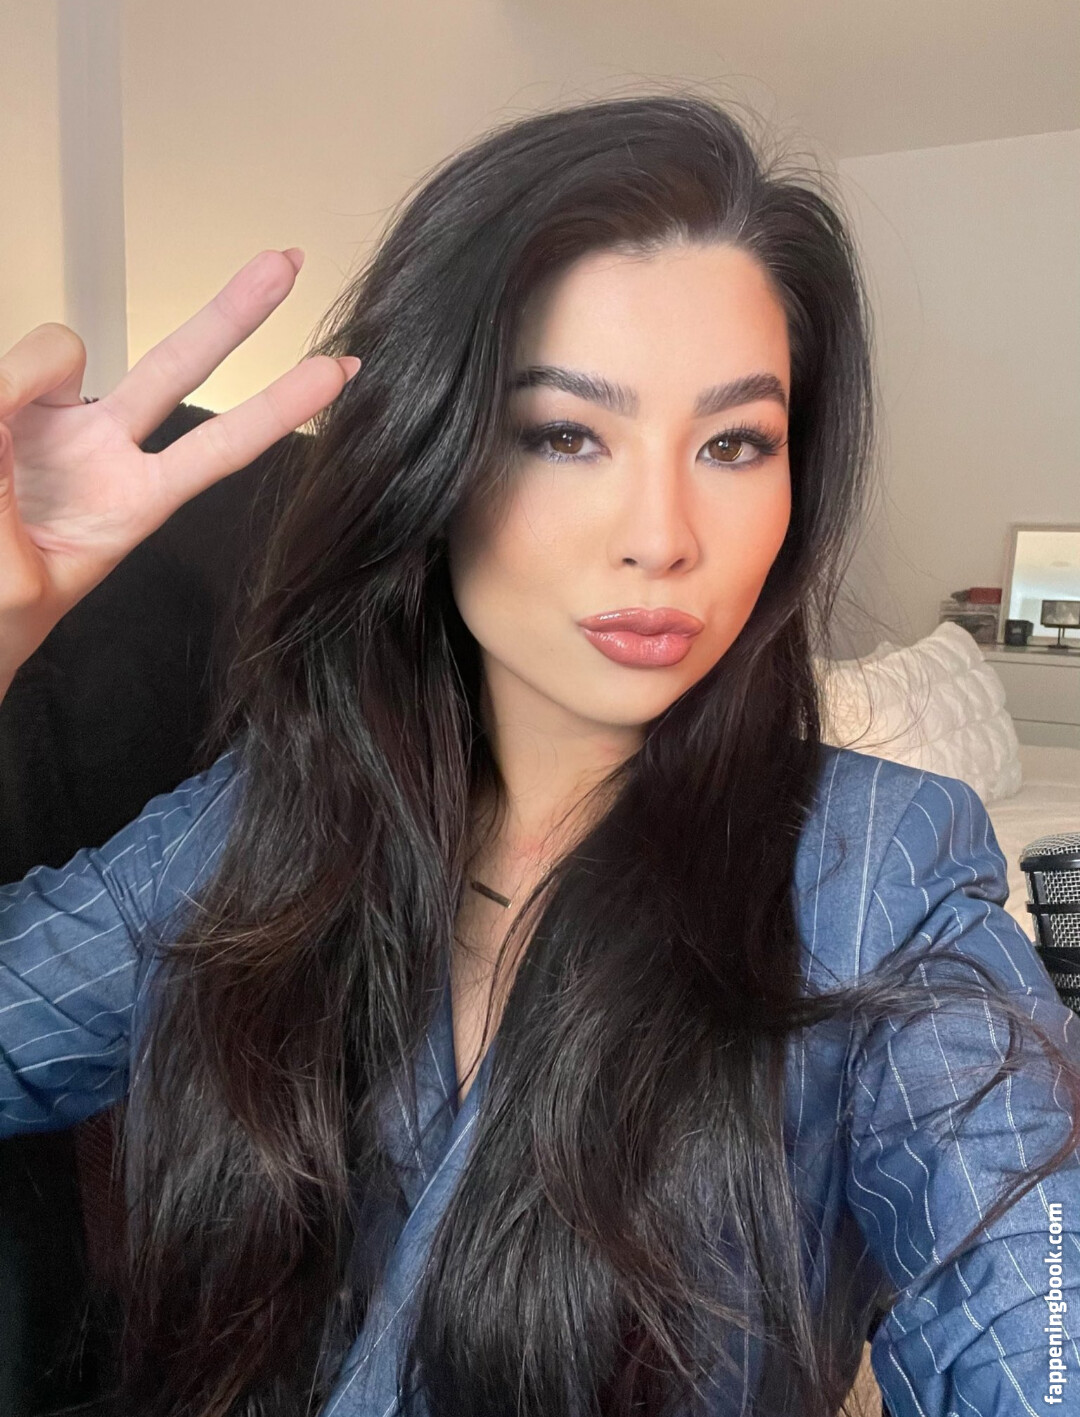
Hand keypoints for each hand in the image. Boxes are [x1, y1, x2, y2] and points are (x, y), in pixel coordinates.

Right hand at [0, 248, 359, 678]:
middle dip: (233, 314)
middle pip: (177, 366)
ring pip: (61, 348)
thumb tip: (21, 388)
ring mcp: (51, 422)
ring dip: (23, 376)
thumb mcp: (18, 581)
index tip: (337, 375)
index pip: (219, 448)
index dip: (277, 409)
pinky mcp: (2, 403)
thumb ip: (12, 485)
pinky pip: (3, 367)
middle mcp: (103, 450)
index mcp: (134, 503)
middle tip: (288, 262)